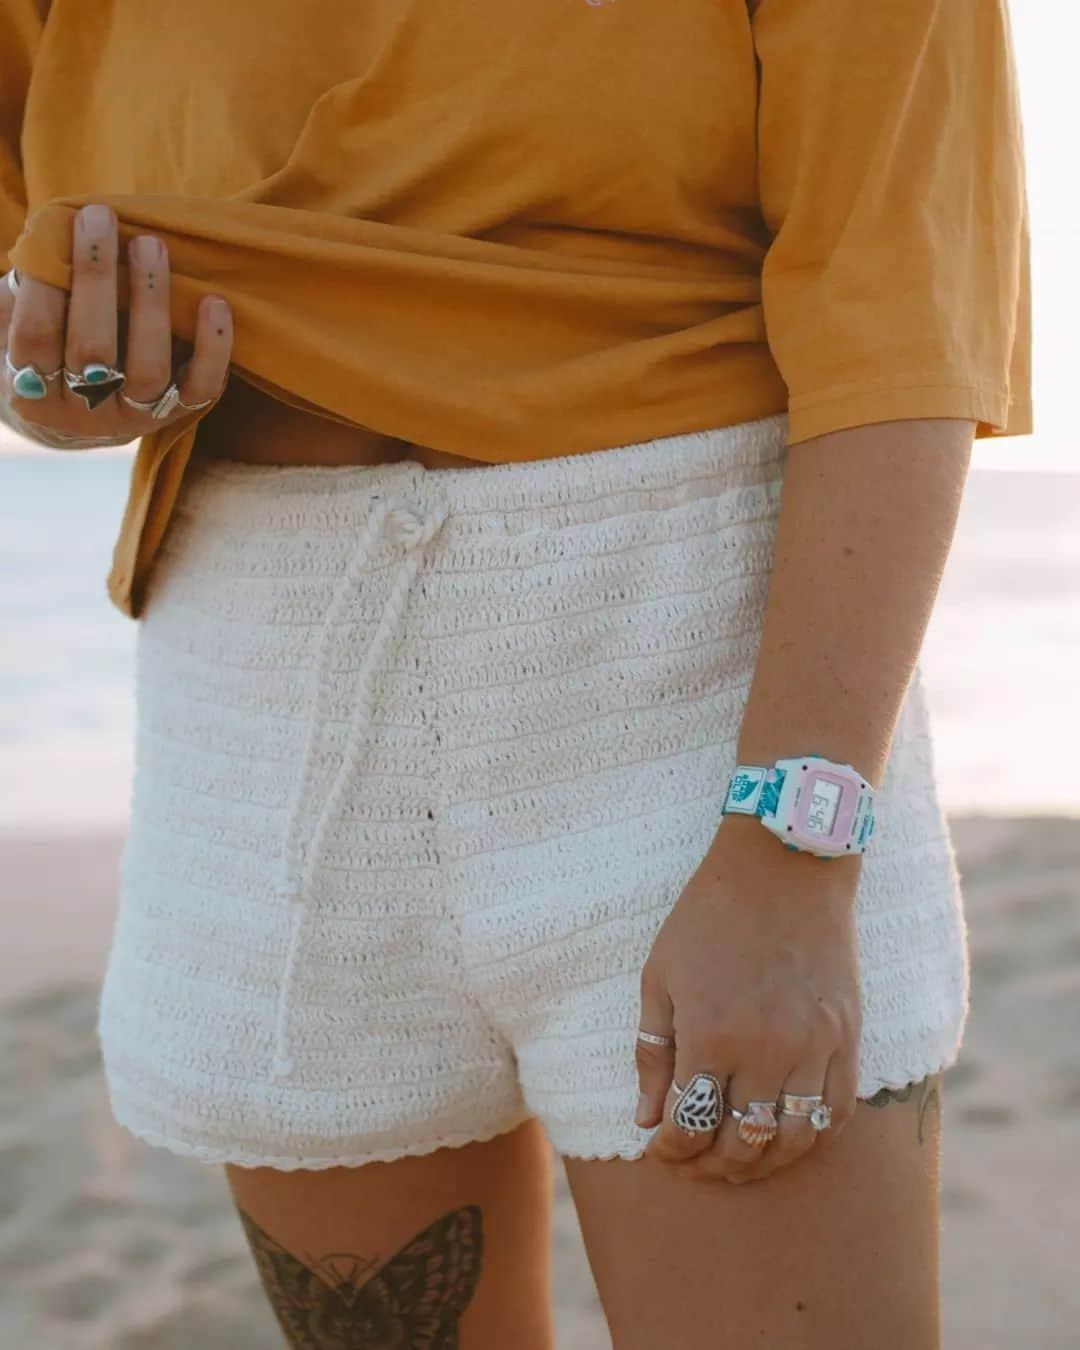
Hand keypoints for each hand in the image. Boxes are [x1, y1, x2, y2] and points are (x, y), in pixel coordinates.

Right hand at [1, 203, 231, 448]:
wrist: (89, 410)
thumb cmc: (54, 345)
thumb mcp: (22, 324)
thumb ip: (27, 294)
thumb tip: (47, 240)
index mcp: (33, 392)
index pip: (36, 337)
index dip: (44, 284)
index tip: (59, 228)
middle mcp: (83, 413)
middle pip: (91, 350)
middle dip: (96, 280)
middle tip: (101, 218)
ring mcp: (134, 417)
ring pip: (147, 370)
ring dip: (151, 304)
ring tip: (151, 246)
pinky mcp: (179, 414)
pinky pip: (200, 386)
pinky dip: (212, 346)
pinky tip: (215, 302)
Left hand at [635, 814, 862, 1183]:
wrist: (783, 865)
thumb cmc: (708, 916)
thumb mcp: (660, 975)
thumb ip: (653, 1052)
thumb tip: (646, 1120)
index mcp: (710, 1033)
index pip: (688, 1126)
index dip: (669, 1150)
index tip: (659, 1148)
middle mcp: (765, 1049)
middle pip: (740, 1145)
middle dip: (709, 1166)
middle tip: (693, 1162)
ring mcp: (813, 1045)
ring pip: (791, 1141)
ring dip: (761, 1164)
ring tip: (737, 1160)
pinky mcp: (847, 1036)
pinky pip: (837, 1112)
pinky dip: (811, 1136)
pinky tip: (785, 1134)